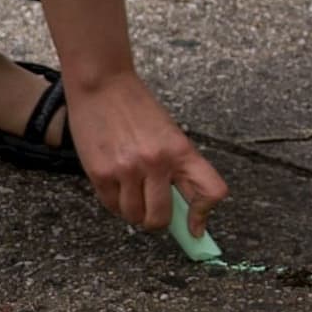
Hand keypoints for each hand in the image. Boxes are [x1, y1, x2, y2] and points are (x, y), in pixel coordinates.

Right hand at [62, 59, 225, 234]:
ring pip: (134, 216)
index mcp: (181, 150)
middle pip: (161, 217)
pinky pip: (112, 206)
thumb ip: (177, 167)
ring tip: (129, 191)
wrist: (102, 84)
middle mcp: (157, 162)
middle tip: (152, 211)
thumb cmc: (136, 107)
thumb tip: (182, 207)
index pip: (210, 192)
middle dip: (157, 221)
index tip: (194, 227)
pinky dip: (115, 202)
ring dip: (133, 211)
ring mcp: (127, 169)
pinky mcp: (101, 173)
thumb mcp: (168, 133)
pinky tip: (114, 183)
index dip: (203, 215)